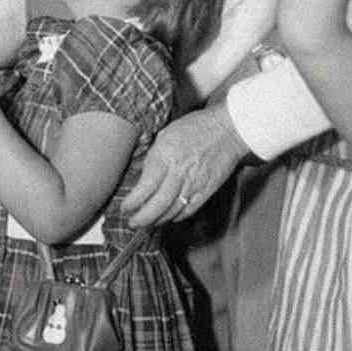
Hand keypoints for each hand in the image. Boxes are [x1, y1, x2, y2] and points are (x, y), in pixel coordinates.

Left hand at [121, 103, 248, 226]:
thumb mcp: (165, 134)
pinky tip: (168, 218)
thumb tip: (142, 174)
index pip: (146, 186)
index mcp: (166, 155)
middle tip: (132, 222)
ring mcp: (195, 184)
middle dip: (143, 218)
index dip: (133, 201)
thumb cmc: (195, 127)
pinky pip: (189, 210)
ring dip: (157, 220)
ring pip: (173, 210)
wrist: (227, 130)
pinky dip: (177, 217)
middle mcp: (179, 172)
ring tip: (146, 223)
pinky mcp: (207, 191)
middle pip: (158, 204)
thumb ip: (154, 156)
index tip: (125, 207)